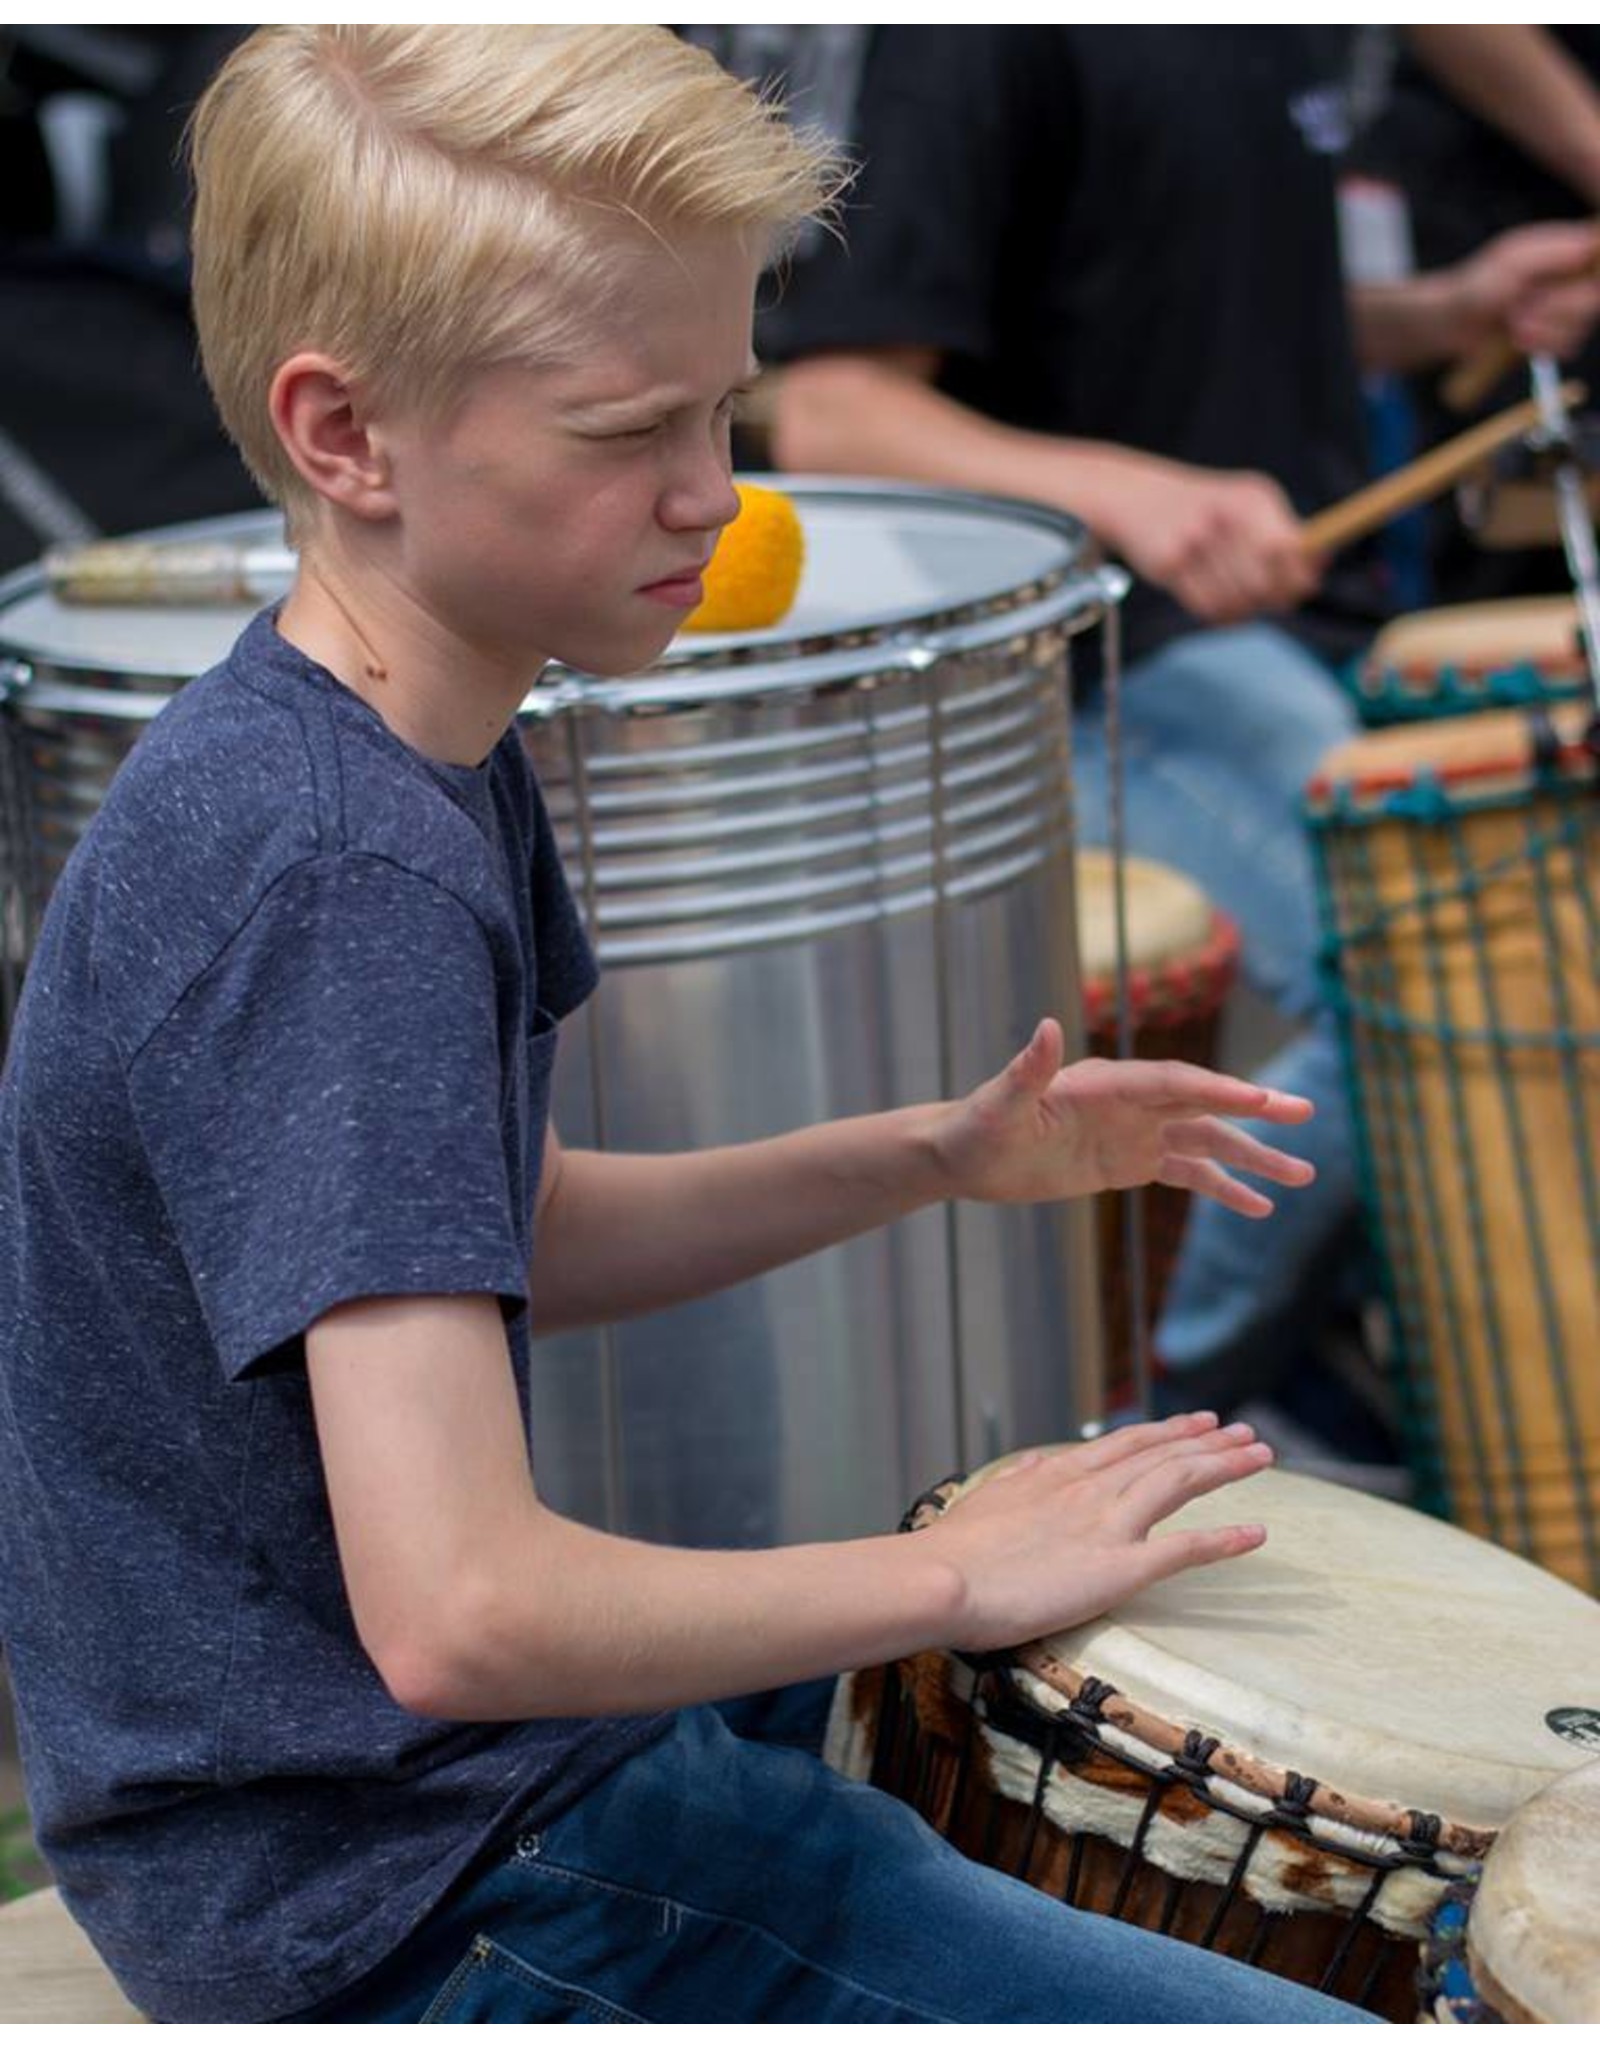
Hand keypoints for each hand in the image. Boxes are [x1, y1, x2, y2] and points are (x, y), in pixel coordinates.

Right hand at [920, 1413, 1274, 1651]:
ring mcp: (1107, 1525)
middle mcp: (1090, 1490)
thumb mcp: (985, 1498)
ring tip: (1260, 1456)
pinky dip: (1224, 1540)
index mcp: (1058, 1474)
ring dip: (1224, 1468)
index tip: (1198, 1421)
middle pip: (1163, 1456)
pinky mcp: (1118, 1568)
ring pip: (1179, 1484)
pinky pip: (1183, 1549)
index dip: (1167, 1431)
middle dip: (1209, 1442)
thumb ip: (1018, 1478)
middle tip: (1245, 1432)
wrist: (942, 1579)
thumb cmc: (953, 1549)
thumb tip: (1037, 1458)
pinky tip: (1257, 1534)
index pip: (1126, 1444)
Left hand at [932, 1018, 1314, 1214]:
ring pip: (1207, 1140)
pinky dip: (1224, 1187)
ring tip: (1302, 1175)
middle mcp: (1130, 1101)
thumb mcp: (1000, 1105)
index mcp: (1106, 1083)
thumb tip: (1046, 1026)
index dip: (1217, 1091)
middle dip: (1255, 1110)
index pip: (1174, 1083)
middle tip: (1304, 1115)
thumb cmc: (977, 1127)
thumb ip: (1028, 1069)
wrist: (965, 1154)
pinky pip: (1188, 1172)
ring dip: (1253, 1156)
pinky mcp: (1130, 1162)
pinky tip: (1259, 1206)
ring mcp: (1135, 1131)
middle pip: (1205, 1101)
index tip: (1261, 1102)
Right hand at [1092, 454, 1318, 623]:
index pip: (1287, 550)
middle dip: (1269, 600)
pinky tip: (1221, 605)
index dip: (1297, 579)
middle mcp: (1224, 516)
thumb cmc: (1205, 508)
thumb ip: (1285, 532)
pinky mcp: (1168, 563)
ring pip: (1236, 600)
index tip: (1299, 591)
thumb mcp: (1246, 504)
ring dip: (1243, 610)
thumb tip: (1321, 564)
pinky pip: (1208, 608)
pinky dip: (1221, 615)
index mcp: (1252, 499)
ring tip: (1239, 601)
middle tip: (1265, 600)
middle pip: (1263, 583)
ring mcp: (1194, 539)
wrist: (1135, 496)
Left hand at [1450, 219, 1599, 360]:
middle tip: (1521, 311)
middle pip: (1594, 298)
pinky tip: (1518, 340)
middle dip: (1558, 310)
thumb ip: (1553, 253)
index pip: (1598, 252)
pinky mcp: (1557, 335)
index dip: (1594, 275)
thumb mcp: (1512, 263)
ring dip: (1544, 331)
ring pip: (1581, 325)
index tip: (1580, 287)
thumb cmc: (1476, 287)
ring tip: (1513, 325)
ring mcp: (1566, 307)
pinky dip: (1542, 346)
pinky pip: (1569, 346)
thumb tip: (1592, 244)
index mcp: (1565, 248)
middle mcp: (1571, 277)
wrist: (1453, 326)